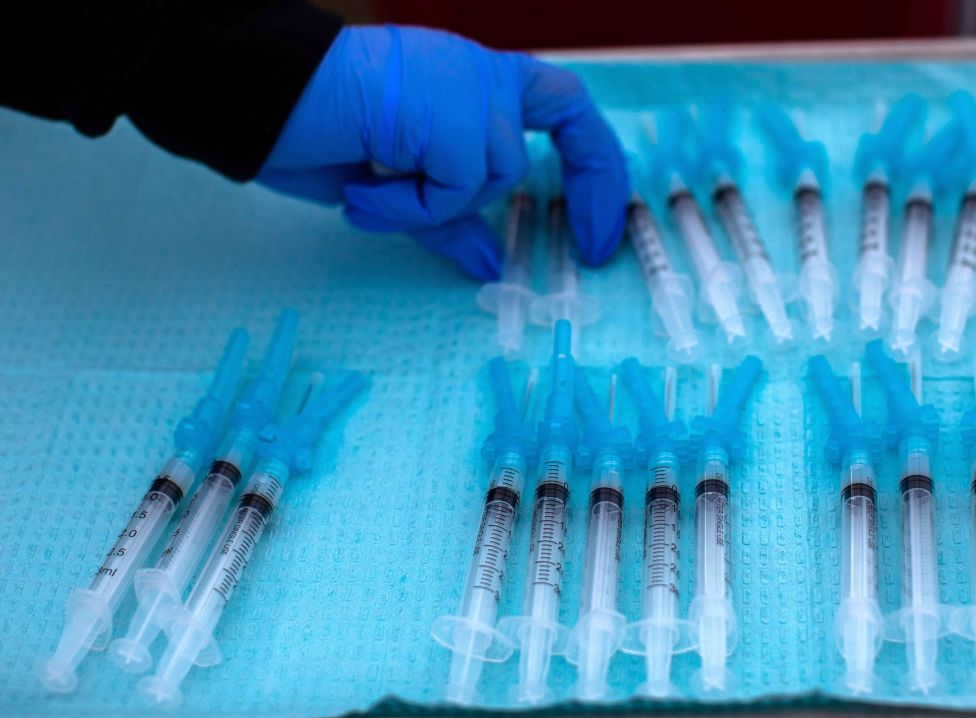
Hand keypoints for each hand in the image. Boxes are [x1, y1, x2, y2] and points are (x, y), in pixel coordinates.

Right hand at [258, 26, 629, 279]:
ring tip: (370, 193)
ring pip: (499, 173)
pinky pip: (457, 186)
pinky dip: (410, 206)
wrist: (253, 94)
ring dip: (437, 204)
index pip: (563, 107)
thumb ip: (450, 221)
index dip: (593, 164)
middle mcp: (478, 72)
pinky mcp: (445, 105)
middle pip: (569, 120)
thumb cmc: (314, 131)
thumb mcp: (398, 191)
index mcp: (474, 81)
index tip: (596, 228)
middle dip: (595, 186)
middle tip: (595, 251)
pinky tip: (362, 188)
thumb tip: (492, 262)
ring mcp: (465, 81)